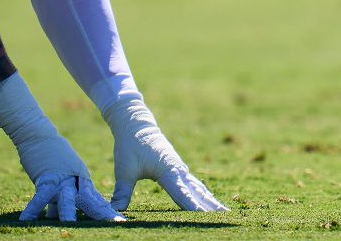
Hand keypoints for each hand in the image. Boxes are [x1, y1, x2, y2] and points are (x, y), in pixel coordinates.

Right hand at [14, 132, 123, 221]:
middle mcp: (75, 182)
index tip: (119, 221)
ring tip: (70, 225)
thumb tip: (53, 216)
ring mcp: (62, 180)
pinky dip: (33, 208)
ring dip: (68, 213)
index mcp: (82, 182)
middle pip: (89, 201)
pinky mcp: (46, 177)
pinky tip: (26, 219)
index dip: (107, 212)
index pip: (96, 200)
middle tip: (114, 222)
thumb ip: (58, 198)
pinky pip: (39, 196)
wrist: (41, 136)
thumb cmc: (51, 158)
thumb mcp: (59, 180)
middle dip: (101, 213)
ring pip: (67, 199)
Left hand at [104, 98, 228, 211]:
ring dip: (210, 199)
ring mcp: (180, 168)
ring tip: (223, 211)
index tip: (208, 215)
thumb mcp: (124, 170)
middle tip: (225, 216)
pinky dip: (203, 192)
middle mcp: (178, 169)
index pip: (182, 194)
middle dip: (211, 205)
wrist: (136, 124)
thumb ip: (122, 193)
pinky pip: (194, 183)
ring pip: (199, 187)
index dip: (194, 206)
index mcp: (167, 170)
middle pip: (198, 192)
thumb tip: (116, 212)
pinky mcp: (178, 168)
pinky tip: (208, 199)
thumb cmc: (129, 146)